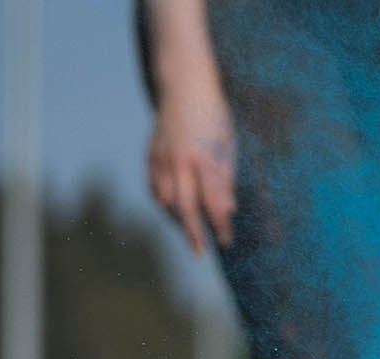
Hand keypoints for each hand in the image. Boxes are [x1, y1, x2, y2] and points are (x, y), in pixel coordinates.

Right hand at [147, 85, 235, 254]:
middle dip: (194, 233)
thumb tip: (227, 211)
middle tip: (201, 252)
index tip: (226, 241)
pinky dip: (163, 203)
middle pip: (185, 207)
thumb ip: (225, 179)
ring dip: (177, 221)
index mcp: (204, 157)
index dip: (219, 225)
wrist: (184, 85)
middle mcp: (180, 160)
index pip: (213, 202)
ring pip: (166, 201)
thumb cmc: (214, 117)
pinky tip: (173, 211)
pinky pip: (154, 188)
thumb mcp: (228, 145)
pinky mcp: (151, 155)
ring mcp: (162, 158)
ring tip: (190, 232)